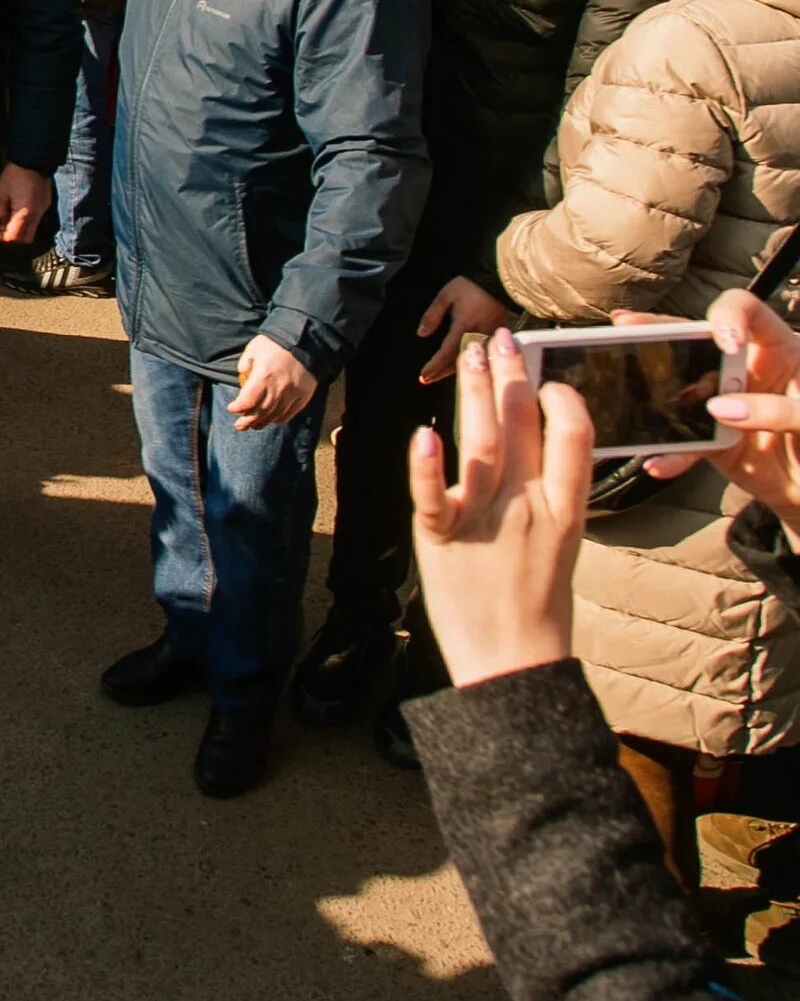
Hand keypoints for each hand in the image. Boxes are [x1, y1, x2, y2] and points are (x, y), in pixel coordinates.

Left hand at [0, 163, 51, 244]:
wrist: (33, 159)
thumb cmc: (15, 174)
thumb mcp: (0, 192)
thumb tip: (0, 221)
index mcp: (24, 213)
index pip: (14, 237)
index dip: (3, 240)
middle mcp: (36, 216)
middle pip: (26, 240)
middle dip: (14, 239)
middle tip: (2, 231)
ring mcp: (43, 211)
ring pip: (32, 231)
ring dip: (21, 231)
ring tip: (10, 220)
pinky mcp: (46, 205)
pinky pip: (37, 221)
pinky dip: (27, 222)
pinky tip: (19, 213)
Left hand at [225, 333, 314, 429]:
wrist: (307, 340)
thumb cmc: (276, 343)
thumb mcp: (254, 348)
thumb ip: (246, 362)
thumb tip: (241, 374)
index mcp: (263, 376)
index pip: (247, 401)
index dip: (237, 408)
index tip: (231, 409)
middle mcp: (278, 388)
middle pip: (261, 412)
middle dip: (248, 422)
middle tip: (239, 426)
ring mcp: (292, 394)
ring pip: (275, 415)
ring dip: (262, 422)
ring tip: (254, 425)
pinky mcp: (304, 396)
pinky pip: (290, 413)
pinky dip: (279, 419)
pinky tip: (272, 419)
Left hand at [410, 328, 592, 686]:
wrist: (514, 664)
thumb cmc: (537, 604)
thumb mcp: (561, 542)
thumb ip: (549, 493)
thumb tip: (540, 446)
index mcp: (566, 510)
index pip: (575, 437)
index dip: (563, 399)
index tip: (547, 374)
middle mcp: (528, 508)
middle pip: (522, 427)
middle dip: (510, 376)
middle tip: (498, 337)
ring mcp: (485, 522)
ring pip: (479, 446)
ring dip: (474, 396)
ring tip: (469, 357)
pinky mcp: (442, 540)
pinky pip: (432, 497)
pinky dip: (426, 468)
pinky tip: (424, 434)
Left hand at [416, 274, 510, 384]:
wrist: (499, 281)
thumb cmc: (471, 286)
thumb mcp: (446, 296)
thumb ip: (432, 315)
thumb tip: (421, 334)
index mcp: (464, 326)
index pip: (447, 352)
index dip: (434, 366)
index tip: (423, 375)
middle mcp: (478, 336)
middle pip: (459, 362)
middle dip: (441, 373)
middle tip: (426, 380)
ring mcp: (490, 339)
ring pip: (471, 362)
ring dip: (454, 371)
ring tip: (438, 376)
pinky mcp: (497, 338)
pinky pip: (481, 356)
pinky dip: (468, 364)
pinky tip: (460, 367)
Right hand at [641, 290, 799, 542]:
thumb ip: (777, 409)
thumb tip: (721, 409)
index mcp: (776, 350)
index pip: (748, 312)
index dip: (730, 316)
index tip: (724, 340)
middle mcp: (744, 369)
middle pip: (696, 340)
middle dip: (659, 331)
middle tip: (628, 327)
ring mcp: (724, 403)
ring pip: (680, 386)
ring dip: (650, 387)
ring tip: (624, 386)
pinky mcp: (712, 439)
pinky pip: (684, 442)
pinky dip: (671, 454)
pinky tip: (658, 460)